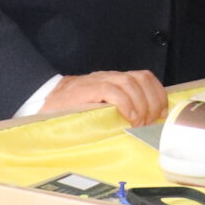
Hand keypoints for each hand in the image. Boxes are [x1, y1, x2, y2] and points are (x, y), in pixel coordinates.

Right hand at [43, 70, 166, 125]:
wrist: (42, 104)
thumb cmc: (74, 112)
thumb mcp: (103, 109)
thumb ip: (122, 111)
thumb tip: (147, 127)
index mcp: (115, 81)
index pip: (145, 77)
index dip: (158, 94)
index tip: (162, 114)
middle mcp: (109, 77)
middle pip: (141, 79)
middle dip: (152, 101)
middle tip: (150, 122)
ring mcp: (97, 81)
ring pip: (129, 83)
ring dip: (140, 105)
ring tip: (138, 123)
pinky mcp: (86, 89)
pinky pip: (111, 90)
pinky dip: (125, 103)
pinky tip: (128, 117)